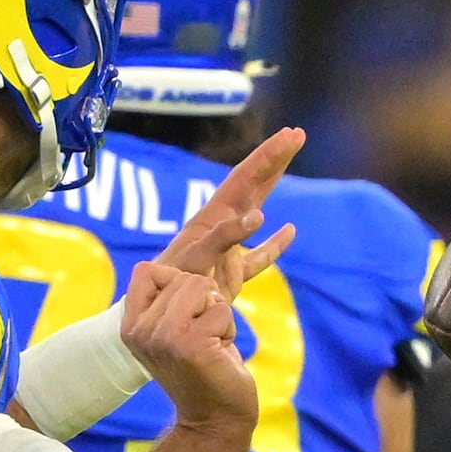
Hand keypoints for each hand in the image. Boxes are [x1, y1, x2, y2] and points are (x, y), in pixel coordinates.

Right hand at [120, 262, 255, 434]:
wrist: (214, 421)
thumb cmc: (201, 369)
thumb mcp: (172, 331)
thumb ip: (167, 300)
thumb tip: (186, 263)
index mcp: (130, 326)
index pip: (146, 271)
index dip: (177, 282)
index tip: (185, 317)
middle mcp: (140, 330)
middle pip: (184, 277)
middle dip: (205, 303)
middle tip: (202, 339)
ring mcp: (163, 336)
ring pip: (202, 287)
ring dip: (218, 314)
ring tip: (210, 344)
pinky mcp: (190, 342)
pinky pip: (221, 309)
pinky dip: (229, 330)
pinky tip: (218, 354)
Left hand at [153, 126, 303, 300]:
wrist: (154, 316)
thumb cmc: (169, 286)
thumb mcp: (194, 259)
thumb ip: (223, 237)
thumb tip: (259, 215)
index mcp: (212, 218)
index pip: (244, 178)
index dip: (268, 156)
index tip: (290, 135)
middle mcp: (220, 227)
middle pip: (251, 185)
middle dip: (273, 159)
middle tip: (296, 134)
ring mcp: (226, 249)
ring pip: (256, 211)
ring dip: (272, 187)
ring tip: (288, 164)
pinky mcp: (230, 274)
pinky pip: (258, 256)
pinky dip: (274, 245)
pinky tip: (290, 231)